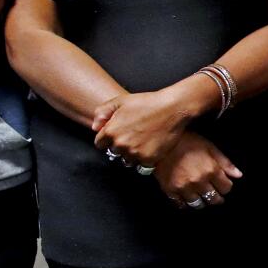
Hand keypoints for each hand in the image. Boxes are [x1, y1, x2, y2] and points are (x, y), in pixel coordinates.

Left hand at [93, 84, 207, 167]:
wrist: (173, 108)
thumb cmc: (148, 102)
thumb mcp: (120, 101)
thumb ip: (102, 112)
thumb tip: (95, 127)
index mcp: (111, 131)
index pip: (100, 144)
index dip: (108, 139)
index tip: (118, 135)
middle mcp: (121, 145)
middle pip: (114, 153)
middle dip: (121, 146)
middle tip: (133, 137)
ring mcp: (135, 153)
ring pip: (127, 161)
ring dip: (132, 155)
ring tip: (142, 144)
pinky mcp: (150, 159)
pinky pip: (142, 166)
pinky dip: (145, 160)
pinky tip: (150, 149)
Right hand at [154, 133, 241, 209]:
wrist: (160, 142)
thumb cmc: (187, 141)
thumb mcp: (210, 147)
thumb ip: (225, 163)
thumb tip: (238, 175)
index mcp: (211, 171)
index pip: (226, 188)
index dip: (226, 187)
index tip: (223, 185)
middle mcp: (199, 182)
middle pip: (214, 199)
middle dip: (217, 198)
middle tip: (215, 195)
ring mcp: (184, 188)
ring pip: (198, 204)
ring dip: (202, 202)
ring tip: (202, 198)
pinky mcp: (170, 190)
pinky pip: (180, 204)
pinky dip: (185, 204)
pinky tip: (187, 200)